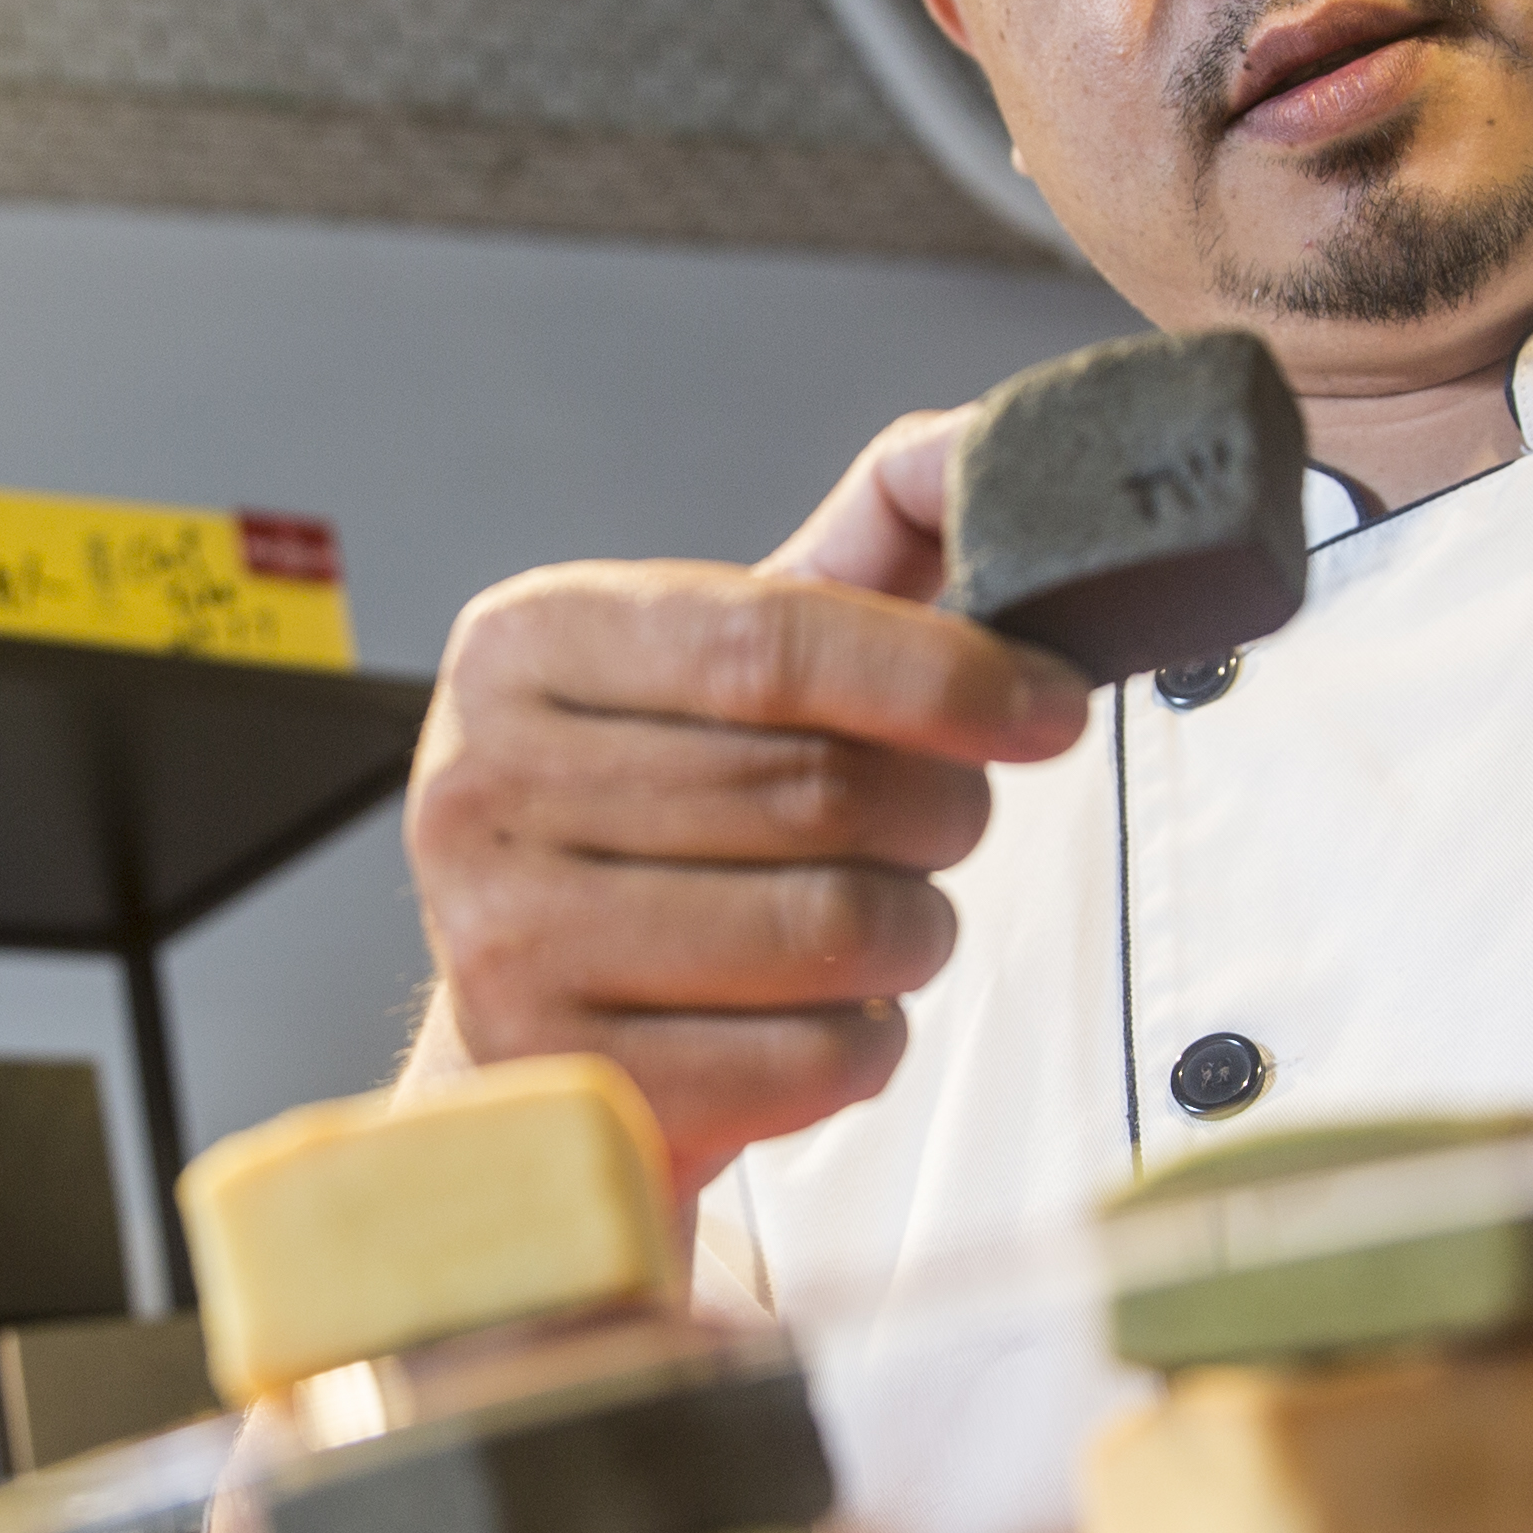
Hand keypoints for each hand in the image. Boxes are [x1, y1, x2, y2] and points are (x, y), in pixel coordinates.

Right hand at [408, 412, 1086, 1188]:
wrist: (542, 1030)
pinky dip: (865, 1040)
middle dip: (938, 811)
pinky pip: (811, 1058)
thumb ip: (865, 546)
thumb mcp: (734, 664)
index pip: (769, 640)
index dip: (939, 671)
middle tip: (944, 823)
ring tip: (877, 923)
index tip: (1048, 704)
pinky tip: (820, 1013)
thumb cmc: (662, 827)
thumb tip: (978, 444)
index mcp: (526, 646)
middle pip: (815, 788)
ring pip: (830, 928)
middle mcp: (483, 785)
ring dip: (912, 931)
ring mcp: (508, 944)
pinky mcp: (572, 1088)